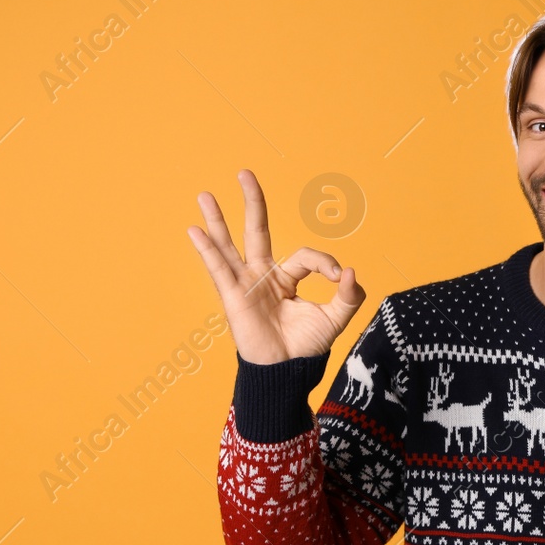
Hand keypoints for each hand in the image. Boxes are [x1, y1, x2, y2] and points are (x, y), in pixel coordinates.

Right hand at [186, 169, 365, 364]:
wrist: (287, 372)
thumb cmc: (306, 347)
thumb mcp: (335, 318)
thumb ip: (347, 296)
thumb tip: (350, 271)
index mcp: (287, 278)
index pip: (305, 255)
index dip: (324, 262)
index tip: (337, 276)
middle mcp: (263, 275)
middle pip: (257, 230)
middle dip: (252, 202)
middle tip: (245, 172)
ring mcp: (245, 284)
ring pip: (230, 245)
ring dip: (217, 220)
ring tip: (205, 194)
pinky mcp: (233, 297)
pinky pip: (219, 269)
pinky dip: (207, 250)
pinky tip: (194, 230)